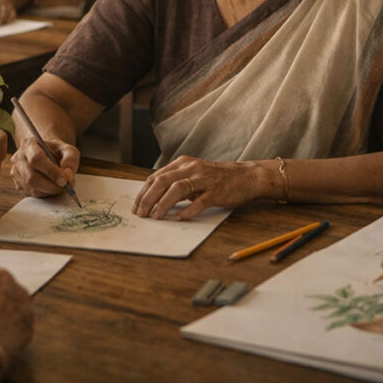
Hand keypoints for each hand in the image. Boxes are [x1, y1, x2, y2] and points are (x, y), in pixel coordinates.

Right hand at [10, 137, 79, 197]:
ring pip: (31, 188)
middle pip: (31, 177)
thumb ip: (70, 160)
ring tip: (60, 187)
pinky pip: (30, 194)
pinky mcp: (17, 183)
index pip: (36, 159)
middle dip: (51, 186)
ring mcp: (16, 172)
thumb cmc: (57, 151)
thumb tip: (67, 176)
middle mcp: (18, 158)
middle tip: (65, 188)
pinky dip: (44, 194)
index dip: (51, 172)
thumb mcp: (68, 150)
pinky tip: (51, 187)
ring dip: (49, 191)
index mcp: (28, 144)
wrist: (46, 154)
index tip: (64, 181)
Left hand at [131, 155, 265, 220]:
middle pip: (163, 181)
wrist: (247, 176)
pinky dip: (187, 210)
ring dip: (163, 204)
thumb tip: (155, 198)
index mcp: (183, 163)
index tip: (136, 207)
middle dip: (148, 199)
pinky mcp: (217, 191)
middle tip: (141, 214)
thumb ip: (177, 183)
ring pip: (177, 189)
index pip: (156, 177)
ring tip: (155, 217)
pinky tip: (178, 218)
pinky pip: (199, 201)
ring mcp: (205, 179)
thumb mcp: (194, 175)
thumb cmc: (218, 178)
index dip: (143, 192)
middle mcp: (192, 168)